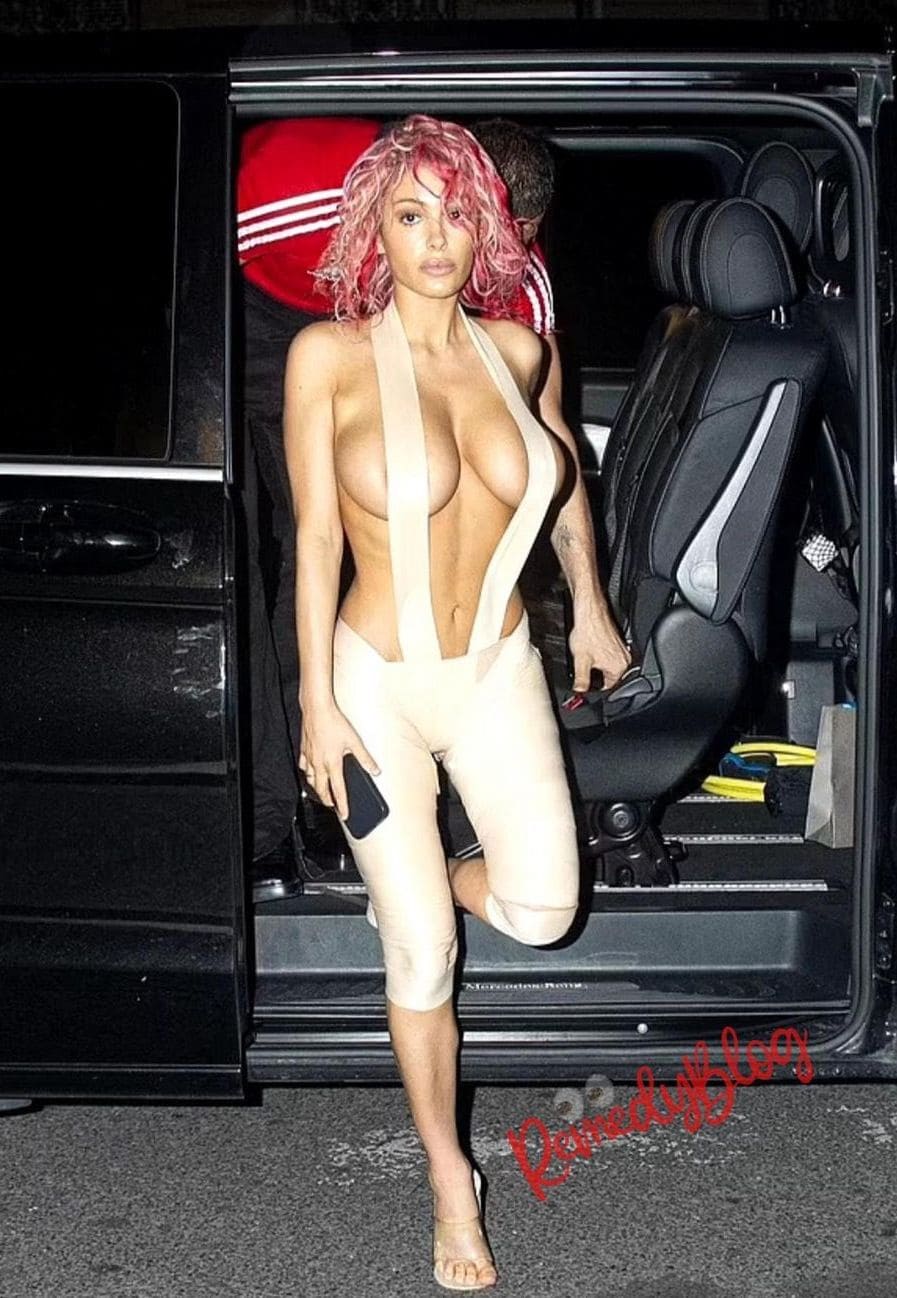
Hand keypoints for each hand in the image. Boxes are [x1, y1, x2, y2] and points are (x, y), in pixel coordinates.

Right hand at [298, 700, 379, 822]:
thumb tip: (375, 770)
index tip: (344, 815)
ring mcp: (310, 758)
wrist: (317, 709)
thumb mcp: (354, 741)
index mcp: (332, 764)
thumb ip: (365, 758)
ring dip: (317, 788)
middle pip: (321, 790)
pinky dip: (308, 773)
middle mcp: (319, 764)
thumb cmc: (334, 723)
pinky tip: (311, 772)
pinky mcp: (304, 750)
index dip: (342, 805)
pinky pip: (304, 767)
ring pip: (311, 780)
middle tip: (333, 805)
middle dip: (327, 800)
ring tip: (323, 792)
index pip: (338, 791)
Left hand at [568, 607, 631, 692]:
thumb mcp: (581, 661)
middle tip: (584, 668)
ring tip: (587, 656)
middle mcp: (624, 659)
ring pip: (609, 666)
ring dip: (598, 665)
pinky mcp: (618, 642)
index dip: (595, 689)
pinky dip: (600, 655)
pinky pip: (610, 655)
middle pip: (610, 677)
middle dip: (597, 676)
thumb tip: (580, 691)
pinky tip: (591, 648)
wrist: (590, 611)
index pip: (608, 687)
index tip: (585, 687)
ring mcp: (622, 649)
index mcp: (619, 667)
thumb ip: (581, 680)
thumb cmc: (588, 631)